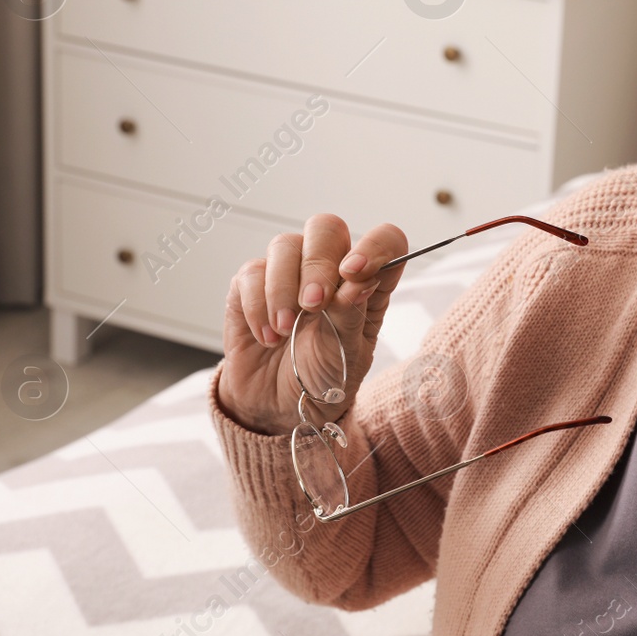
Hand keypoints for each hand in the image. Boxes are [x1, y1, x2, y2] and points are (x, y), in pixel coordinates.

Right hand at [216, 215, 408, 435]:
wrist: (280, 407)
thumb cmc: (324, 378)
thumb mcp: (347, 355)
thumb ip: (352, 316)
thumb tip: (361, 281)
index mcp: (367, 282)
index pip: (385, 240)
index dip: (374, 245)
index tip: (355, 273)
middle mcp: (330, 269)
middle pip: (327, 228)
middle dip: (318, 264)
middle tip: (313, 305)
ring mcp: (289, 273)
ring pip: (285, 245)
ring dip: (283, 288)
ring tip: (285, 330)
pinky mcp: (252, 285)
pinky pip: (251, 273)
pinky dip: (258, 306)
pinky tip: (268, 337)